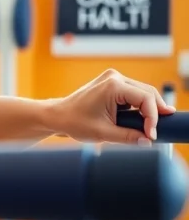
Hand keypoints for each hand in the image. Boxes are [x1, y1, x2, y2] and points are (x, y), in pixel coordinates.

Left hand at [52, 69, 175, 143]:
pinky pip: (133, 94)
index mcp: (112, 86)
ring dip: (149, 108)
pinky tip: (142, 119)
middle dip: (156, 111)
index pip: (145, 98)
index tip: (151, 134)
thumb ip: (128, 137)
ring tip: (152, 126)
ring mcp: (113, 79)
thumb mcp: (103, 133)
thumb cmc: (74, 122)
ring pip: (142, 92)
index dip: (153, 117)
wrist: (58, 116)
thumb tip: (148, 141)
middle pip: (147, 92)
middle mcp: (114, 77)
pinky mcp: (112, 84)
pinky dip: (140, 106)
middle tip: (161, 129)